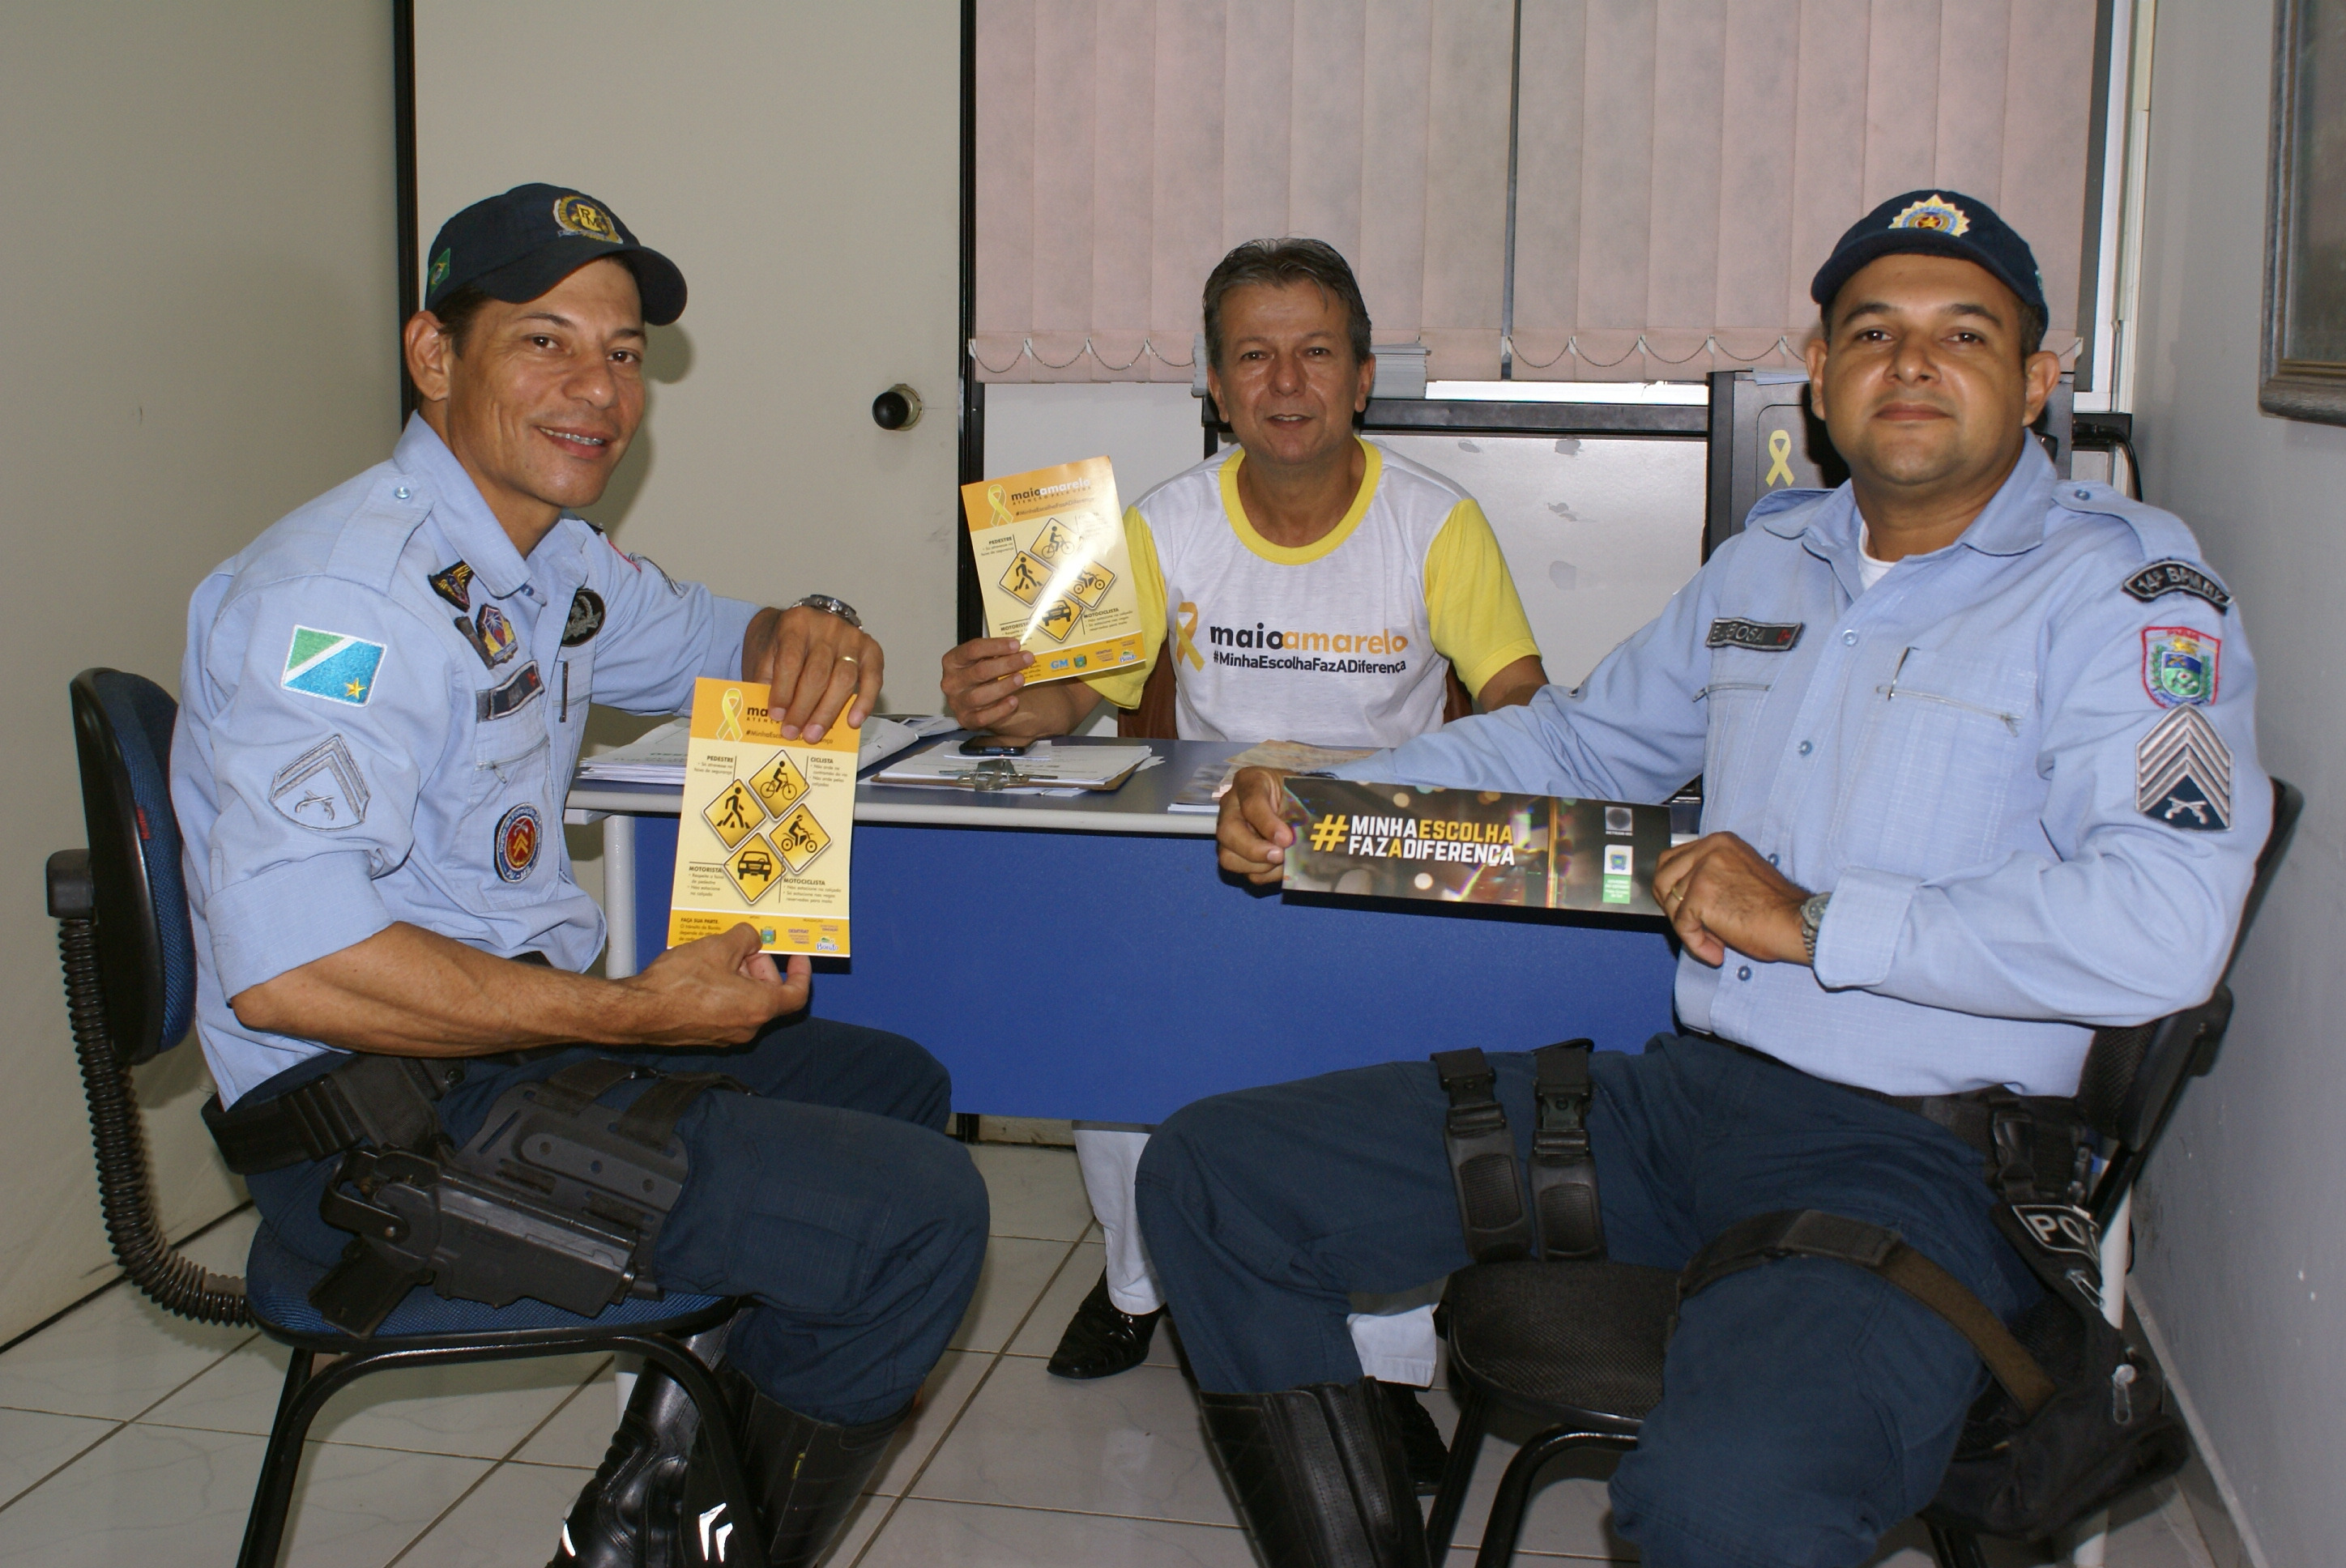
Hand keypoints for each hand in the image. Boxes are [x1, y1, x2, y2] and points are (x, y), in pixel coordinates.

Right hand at [620, 924, 809, 1044]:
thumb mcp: (717, 947)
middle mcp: (746, 1027)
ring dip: (741, 977)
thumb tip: (750, 938)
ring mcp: (726, 1035)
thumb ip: (744, 939)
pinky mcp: (707, 1035)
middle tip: (744, 948)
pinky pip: (728, 1010)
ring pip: (747, 1002)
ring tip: (719, 956)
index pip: (796, 995)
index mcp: (758, 1007)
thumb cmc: (677, 984)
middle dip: (760, 968)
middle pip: (770, 995)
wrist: (639, 1011)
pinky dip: (726, 990)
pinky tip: (706, 971)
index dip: (801, 973)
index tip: (797, 958)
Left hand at [745, 606, 881, 741]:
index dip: (783, 691)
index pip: (790, 661)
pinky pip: (873, 678)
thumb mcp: (766, 653)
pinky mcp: (870, 649)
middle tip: (793, 732)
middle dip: (804, 708)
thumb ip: (766, 680)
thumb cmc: (784, 643)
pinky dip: (864, 702)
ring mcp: (852, 637)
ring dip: (828, 712)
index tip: (777, 716)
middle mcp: (827, 626)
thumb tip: (773, 717)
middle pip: (818, 673)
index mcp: (796, 623)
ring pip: (844, 679)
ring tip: (814, 734)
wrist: (805, 623)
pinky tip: (853, 722)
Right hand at [939, 637, 1037, 730]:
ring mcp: (957, 702)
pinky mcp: (966, 720)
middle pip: (979, 671)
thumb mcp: (984, 660)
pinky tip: (1014, 701)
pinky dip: (1000, 709)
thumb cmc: (981, 677)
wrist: (978, 702)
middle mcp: (951, 682)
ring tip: (1021, 679)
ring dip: (1003, 686)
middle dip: (1007, 664)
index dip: (996, 646)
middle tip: (1027, 659)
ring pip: (980, 695)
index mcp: (952, 661)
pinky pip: (983, 717)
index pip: (973, 650)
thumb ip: (996, 654)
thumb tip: (1019, 649)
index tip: (1016, 645)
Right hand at [1216, 767, 1298, 883]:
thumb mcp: (1299, 791)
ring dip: (1259, 865)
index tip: (1286, 839)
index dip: (1267, 824)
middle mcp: (1231, 807)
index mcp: (1249, 782)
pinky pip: (1245, 873)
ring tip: (1283, 860)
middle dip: (1254, 849)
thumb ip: (1298, 810)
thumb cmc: (1296, 792)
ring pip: (1229, 858)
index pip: (1251, 803)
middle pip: (1228, 832)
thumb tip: (1295, 842)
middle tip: (1280, 855)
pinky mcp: (1236, 855)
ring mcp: (1229, 834)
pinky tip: (1281, 866)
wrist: (1295, 801)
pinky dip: (1266, 874)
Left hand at [1650, 832, 1810, 966]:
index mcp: (1719, 842)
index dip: (1673, 889)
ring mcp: (1703, 871)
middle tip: (1693, 928)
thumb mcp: (1737, 877)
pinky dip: (1696, 945)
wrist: (1795, 924)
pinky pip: (1682, 926)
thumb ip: (1707, 877)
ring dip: (1690, 930)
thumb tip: (1674, 895)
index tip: (1683, 909)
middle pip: (1663, 878)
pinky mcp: (1700, 895)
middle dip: (1672, 908)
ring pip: (1671, 905)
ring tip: (1715, 943)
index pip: (1673, 859)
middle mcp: (1709, 850)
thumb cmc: (1774, 908)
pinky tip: (1716, 953)